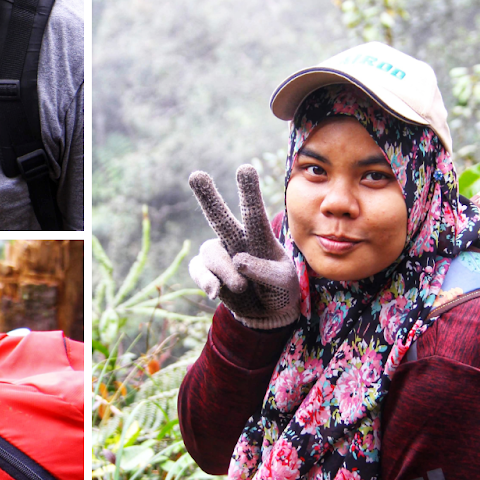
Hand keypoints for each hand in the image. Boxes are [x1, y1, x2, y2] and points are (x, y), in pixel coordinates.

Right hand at [187, 165, 299, 329]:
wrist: (267, 311)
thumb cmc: (280, 289)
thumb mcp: (283, 281)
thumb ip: (265, 271)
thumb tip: (238, 261)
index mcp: (259, 236)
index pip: (253, 212)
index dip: (249, 191)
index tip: (245, 168)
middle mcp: (236, 240)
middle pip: (219, 216)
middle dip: (208, 197)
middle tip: (196, 175)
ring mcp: (219, 255)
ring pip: (210, 252)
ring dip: (224, 271)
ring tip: (242, 287)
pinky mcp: (207, 273)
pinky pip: (197, 269)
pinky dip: (205, 281)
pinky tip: (215, 293)